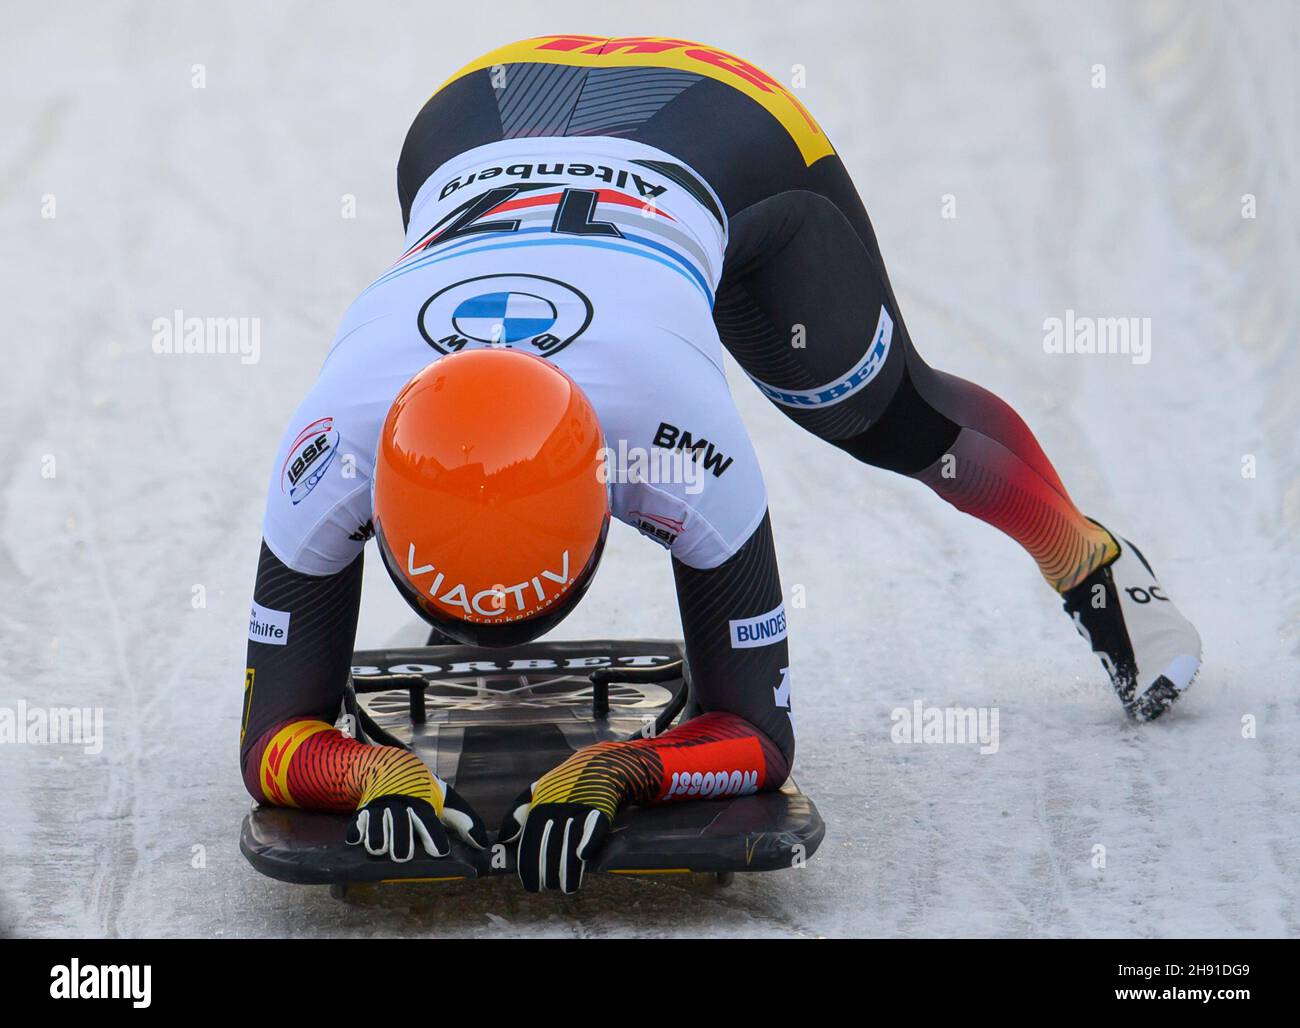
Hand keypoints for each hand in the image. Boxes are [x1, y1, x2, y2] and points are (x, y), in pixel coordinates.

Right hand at [347, 770, 487, 862]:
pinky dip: (356, 831)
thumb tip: (481, 844)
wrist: (392, 765)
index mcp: (422, 804)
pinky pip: (356, 823)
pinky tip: (357, 840)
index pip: (428, 821)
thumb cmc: (423, 790)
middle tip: (403, 857)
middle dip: (401, 839)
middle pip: (400, 825)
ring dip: (377, 837)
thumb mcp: (446, 799)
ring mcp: (379, 809)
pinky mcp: (362, 813)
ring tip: (379, 850)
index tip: (439, 852)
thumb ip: (464, 820)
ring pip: (376, 824)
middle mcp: (400, 806)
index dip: (434, 836)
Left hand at [500, 788, 611, 893]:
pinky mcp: (601, 808)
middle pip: (549, 849)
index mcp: (539, 808)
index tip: (532, 885)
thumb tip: (505, 839)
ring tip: (567, 886)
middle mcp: (557, 809)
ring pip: (571, 845)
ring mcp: (579, 809)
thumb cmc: (563, 784)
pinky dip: (589, 843)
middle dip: (548, 874)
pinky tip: (583, 857)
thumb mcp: (536, 792)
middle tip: (549, 886)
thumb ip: (518, 814)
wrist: (598, 765)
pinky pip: (594, 829)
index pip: (530, 844)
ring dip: (568, 869)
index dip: (530, 868)